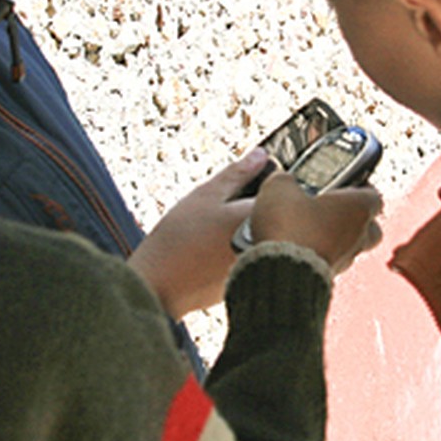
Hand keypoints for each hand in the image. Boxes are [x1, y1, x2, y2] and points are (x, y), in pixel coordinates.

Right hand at [127, 148, 266, 318]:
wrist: (161, 286)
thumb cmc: (179, 239)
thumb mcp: (206, 196)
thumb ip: (237, 174)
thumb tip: (261, 155)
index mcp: (262, 218)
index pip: (280, 193)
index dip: (262, 184)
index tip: (243, 187)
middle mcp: (269, 243)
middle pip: (275, 218)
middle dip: (256, 210)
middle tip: (223, 213)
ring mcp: (262, 265)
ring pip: (265, 238)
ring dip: (251, 232)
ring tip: (216, 236)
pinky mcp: (252, 282)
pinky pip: (255, 259)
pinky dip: (243, 253)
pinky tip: (214, 256)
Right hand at [248, 169, 381, 274]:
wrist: (280, 272)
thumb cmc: (289, 226)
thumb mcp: (279, 188)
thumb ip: (286, 180)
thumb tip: (284, 181)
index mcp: (357, 208)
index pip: (374, 196)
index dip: (361, 188)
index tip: (347, 184)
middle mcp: (358, 236)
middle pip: (371, 227)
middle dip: (355, 218)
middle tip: (333, 209)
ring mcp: (345, 260)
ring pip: (351, 247)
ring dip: (335, 239)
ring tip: (309, 229)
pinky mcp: (327, 278)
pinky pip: (330, 263)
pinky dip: (319, 255)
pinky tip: (297, 248)